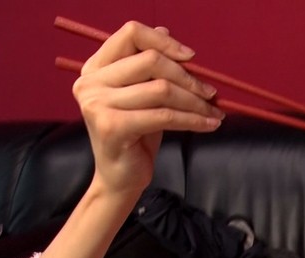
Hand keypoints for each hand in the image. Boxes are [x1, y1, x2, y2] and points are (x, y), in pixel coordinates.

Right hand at [72, 21, 224, 194]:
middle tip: (211, 93)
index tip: (191, 57)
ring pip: (161, 90)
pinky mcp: (112, 127)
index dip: (164, 41)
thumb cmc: (136, 136)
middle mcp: (90, 82)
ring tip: (214, 111)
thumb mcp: (144, 96)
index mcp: (95, 68)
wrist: (121, 179)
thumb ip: (150, 66)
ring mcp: (97, 104)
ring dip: (196, 102)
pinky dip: (192, 119)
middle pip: (150, 60)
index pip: (130, 34)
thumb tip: (165, 30)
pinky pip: (164, 115)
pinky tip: (209, 124)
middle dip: (188, 77)